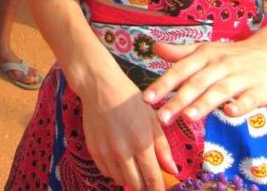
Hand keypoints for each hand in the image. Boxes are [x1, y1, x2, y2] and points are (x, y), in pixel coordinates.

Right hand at [80, 67, 177, 190]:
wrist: (100, 86)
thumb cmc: (129, 100)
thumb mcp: (152, 118)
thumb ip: (163, 147)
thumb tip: (173, 171)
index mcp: (141, 142)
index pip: (152, 179)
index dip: (158, 189)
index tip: (161, 190)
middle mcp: (122, 151)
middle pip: (136, 184)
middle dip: (145, 186)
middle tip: (148, 180)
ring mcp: (106, 151)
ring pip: (120, 180)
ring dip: (129, 179)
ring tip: (134, 168)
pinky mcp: (93, 149)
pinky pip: (106, 172)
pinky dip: (115, 172)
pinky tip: (119, 161)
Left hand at [144, 38, 266, 125]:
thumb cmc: (229, 55)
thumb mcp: (204, 50)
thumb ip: (180, 53)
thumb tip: (155, 48)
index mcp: (204, 55)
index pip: (180, 70)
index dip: (163, 84)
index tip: (147, 99)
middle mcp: (220, 65)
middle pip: (196, 83)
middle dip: (178, 100)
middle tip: (161, 118)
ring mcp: (240, 77)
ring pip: (219, 91)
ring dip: (204, 104)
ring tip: (187, 117)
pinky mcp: (259, 90)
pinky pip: (248, 99)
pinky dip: (240, 105)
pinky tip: (229, 113)